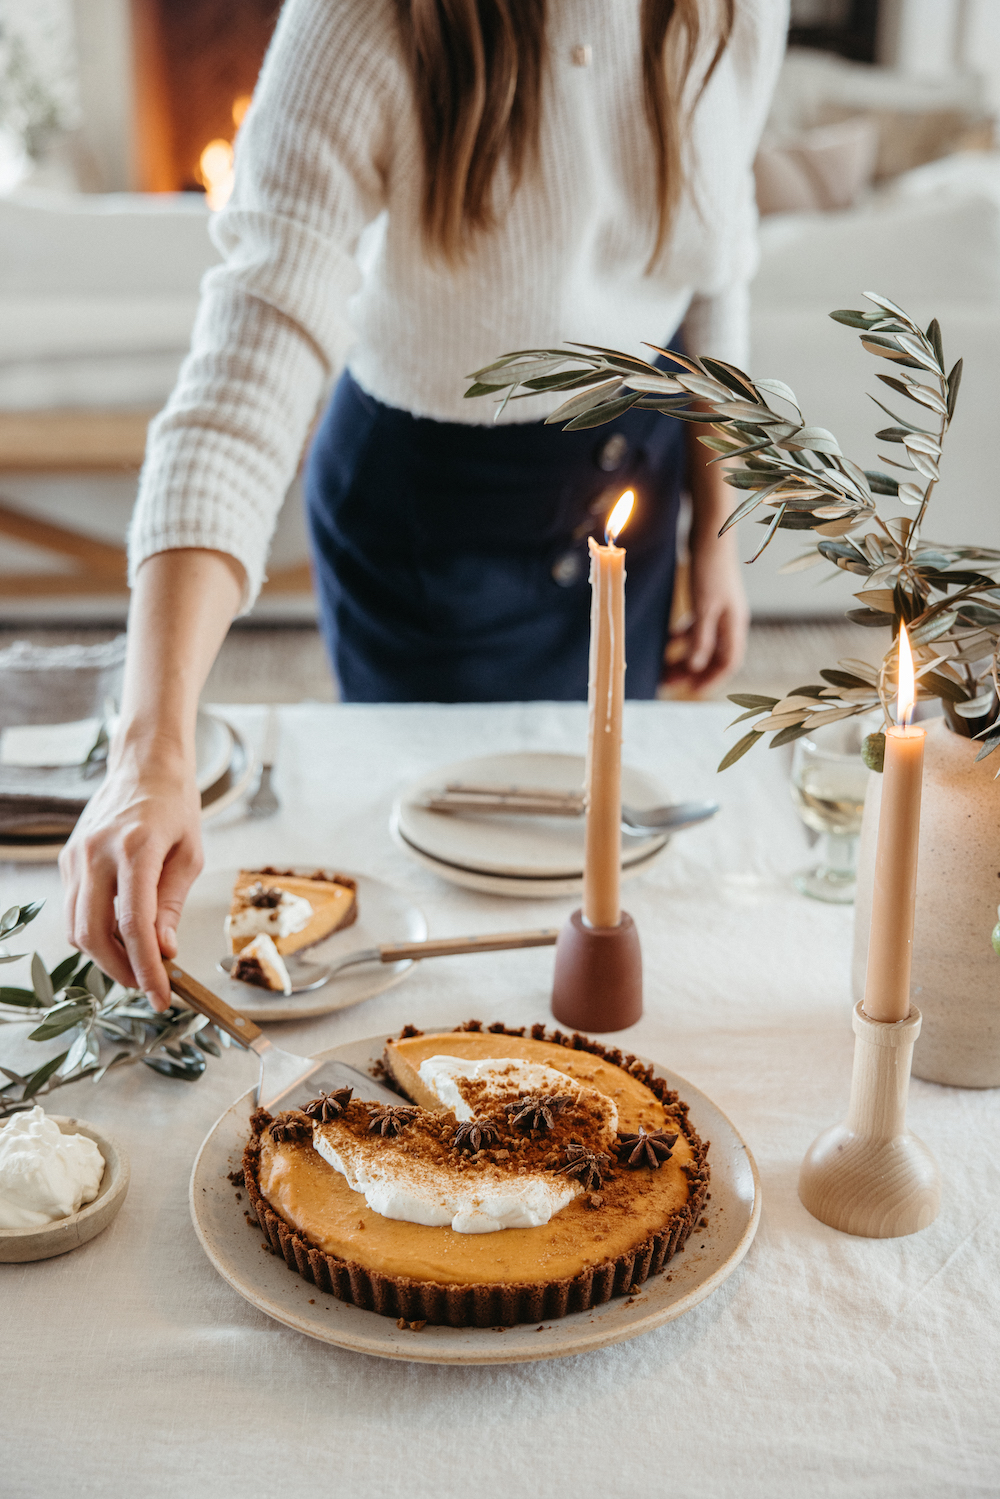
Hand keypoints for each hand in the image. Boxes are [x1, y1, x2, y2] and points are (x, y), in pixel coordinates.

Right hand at [59, 742, 203, 1011]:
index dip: (146, 967)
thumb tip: (164, 952)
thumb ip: (172, 905)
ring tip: (138, 960)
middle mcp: (96, 853)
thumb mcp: (190, 855)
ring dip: (105, 955)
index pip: (134, 924)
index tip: (161, 996)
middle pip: (92, 934)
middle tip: (148, 984)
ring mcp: (75, 856)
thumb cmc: (176, 809)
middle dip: (120, 970)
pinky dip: (95, 931)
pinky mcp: (67, 860)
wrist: (144, 767)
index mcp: (134, 849)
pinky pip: (75, 910)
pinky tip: (122, 932)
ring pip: (75, 927)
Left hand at [663, 531, 748, 693]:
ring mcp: (718, 610)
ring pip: (701, 643)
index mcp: (734, 624)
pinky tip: (665, 643)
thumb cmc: (710, 568)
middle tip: (667, 684)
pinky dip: (681, 638)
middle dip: (692, 672)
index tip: (690, 692)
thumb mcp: (704, 606)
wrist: (711, 532)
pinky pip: (694, 627)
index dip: (711, 679)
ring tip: (662, 669)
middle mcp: (729, 620)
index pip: (728, 662)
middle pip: (713, 656)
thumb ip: (701, 637)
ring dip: (683, 657)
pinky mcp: (706, 599)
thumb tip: (696, 667)